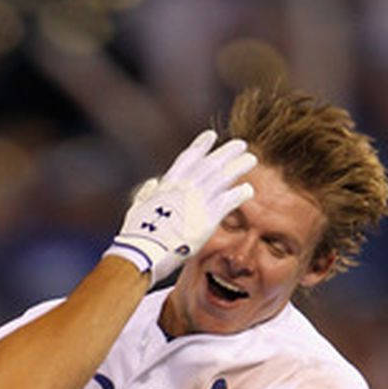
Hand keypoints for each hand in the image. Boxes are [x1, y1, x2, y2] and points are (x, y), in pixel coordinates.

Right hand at [106, 129, 255, 284]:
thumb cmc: (137, 235)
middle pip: (210, 164)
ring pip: (223, 177)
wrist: (144, 252)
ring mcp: (197, 201)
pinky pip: (229, 200)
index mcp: (166, 186)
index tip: (211, 136)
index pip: (187, 159)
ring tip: (251, 159)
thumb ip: (145, 194)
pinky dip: (239, 193)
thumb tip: (152, 183)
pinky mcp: (208, 218)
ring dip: (238, 166)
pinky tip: (248, 190)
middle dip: (227, 152)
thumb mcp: (136, 209)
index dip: (201, 146)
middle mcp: (184, 188)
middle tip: (241, 144)